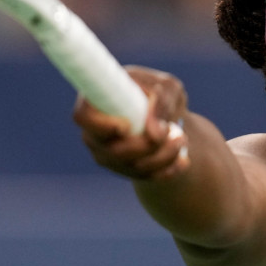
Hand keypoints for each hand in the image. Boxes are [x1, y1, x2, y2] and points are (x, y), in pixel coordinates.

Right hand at [74, 66, 190, 180]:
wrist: (170, 117)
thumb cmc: (162, 95)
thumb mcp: (168, 88)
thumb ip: (161, 101)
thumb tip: (154, 133)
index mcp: (96, 101)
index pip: (82, 116)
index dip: (102, 125)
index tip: (127, 126)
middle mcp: (95, 132)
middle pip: (110, 150)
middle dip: (145, 145)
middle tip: (171, 130)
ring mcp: (107, 155)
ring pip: (131, 167)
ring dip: (163, 156)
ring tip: (181, 138)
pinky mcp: (125, 170)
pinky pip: (145, 177)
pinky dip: (168, 170)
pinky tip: (183, 160)